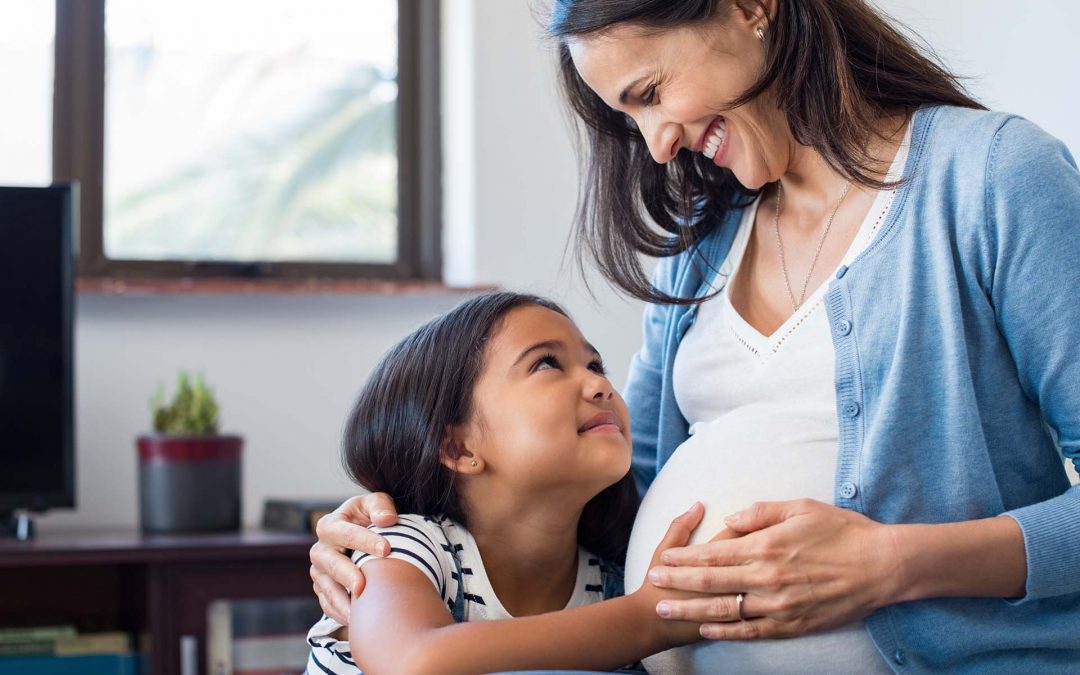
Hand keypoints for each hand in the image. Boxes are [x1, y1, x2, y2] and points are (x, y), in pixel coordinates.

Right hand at [309, 493, 399, 623]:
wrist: (360, 539)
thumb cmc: (369, 518)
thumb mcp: (374, 505)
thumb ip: (380, 506)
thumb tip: (387, 519)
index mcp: (330, 524)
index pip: (344, 532)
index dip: (364, 540)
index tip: (386, 549)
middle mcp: (320, 549)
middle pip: (330, 563)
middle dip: (347, 575)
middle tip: (364, 586)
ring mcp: (319, 572)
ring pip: (326, 588)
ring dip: (341, 600)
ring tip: (357, 612)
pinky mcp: (322, 591)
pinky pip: (327, 605)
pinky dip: (339, 613)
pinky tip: (355, 620)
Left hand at [648, 499, 900, 639]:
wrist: (882, 566)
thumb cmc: (843, 531)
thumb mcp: (801, 507)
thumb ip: (761, 513)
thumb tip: (728, 521)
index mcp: (768, 546)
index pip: (714, 553)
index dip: (685, 556)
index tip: (662, 557)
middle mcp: (768, 577)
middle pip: (711, 582)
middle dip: (677, 581)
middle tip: (651, 582)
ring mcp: (780, 604)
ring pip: (725, 609)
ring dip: (691, 608)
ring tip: (664, 608)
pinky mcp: (794, 624)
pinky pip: (752, 630)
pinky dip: (726, 630)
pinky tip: (706, 627)